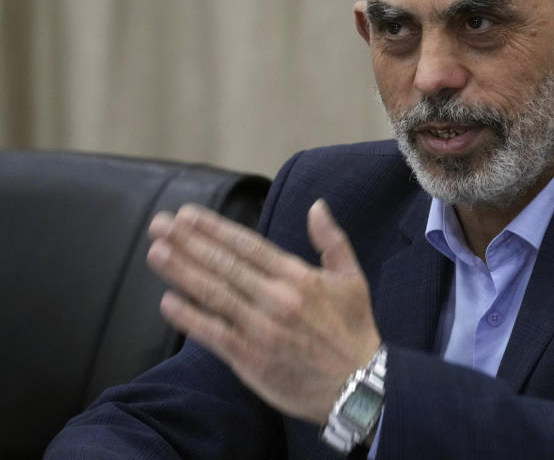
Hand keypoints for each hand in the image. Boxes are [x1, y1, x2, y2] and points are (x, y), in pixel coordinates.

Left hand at [146, 199, 381, 425]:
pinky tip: (167, 302)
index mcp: (299, 277)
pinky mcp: (250, 359)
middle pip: (224, 265)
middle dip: (188, 243)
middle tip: (160, 225)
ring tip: (156, 252)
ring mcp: (261, 330)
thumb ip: (331, 240)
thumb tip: (316, 206)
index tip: (188, 214)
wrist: (358, 386)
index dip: (215, 228)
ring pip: (214, 295)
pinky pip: (214, 334)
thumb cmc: (353, 330)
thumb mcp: (352, 278)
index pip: (248, 246)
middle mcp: (277, 299)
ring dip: (182, 272)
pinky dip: (189, 318)